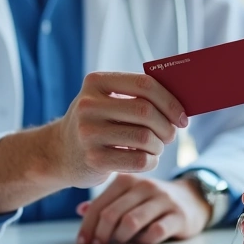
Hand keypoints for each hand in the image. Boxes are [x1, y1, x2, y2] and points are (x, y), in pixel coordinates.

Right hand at [50, 73, 187, 188]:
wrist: (60, 152)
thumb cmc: (98, 123)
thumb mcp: (108, 101)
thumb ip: (138, 96)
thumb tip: (183, 101)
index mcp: (96, 82)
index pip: (144, 84)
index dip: (170, 100)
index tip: (183, 116)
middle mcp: (88, 105)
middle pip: (146, 111)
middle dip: (167, 125)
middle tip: (171, 134)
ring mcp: (88, 133)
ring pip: (144, 138)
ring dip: (159, 145)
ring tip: (156, 147)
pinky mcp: (93, 160)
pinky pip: (139, 161)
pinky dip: (151, 161)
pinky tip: (147, 159)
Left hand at [75, 174, 210, 243]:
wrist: (192, 198)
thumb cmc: (153, 201)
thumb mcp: (130, 196)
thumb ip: (108, 202)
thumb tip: (81, 210)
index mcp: (128, 180)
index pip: (101, 204)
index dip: (88, 225)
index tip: (84, 242)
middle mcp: (145, 186)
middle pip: (113, 213)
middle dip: (102, 234)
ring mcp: (163, 200)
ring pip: (131, 222)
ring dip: (121, 237)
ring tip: (121, 242)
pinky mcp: (178, 215)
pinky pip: (155, 232)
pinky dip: (144, 241)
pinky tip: (143, 241)